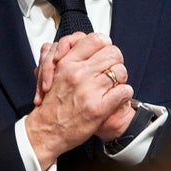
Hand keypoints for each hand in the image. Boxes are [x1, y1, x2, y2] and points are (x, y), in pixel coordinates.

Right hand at [26, 32, 132, 170]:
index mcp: (67, 63)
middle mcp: (78, 74)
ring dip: (120, 78)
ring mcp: (89, 90)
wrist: (46, 131)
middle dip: (116, 60)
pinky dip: (124, 94)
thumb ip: (71, 57)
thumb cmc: (51, 103)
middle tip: (112, 69)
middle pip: (113, 53)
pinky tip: (117, 97)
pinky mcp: (99, 108)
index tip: (104, 53)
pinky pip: (124, 91)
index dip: (105, 45)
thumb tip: (88, 45)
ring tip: (114, 85)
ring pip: (121, 71)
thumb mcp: (56, 72)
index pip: (96, 39)